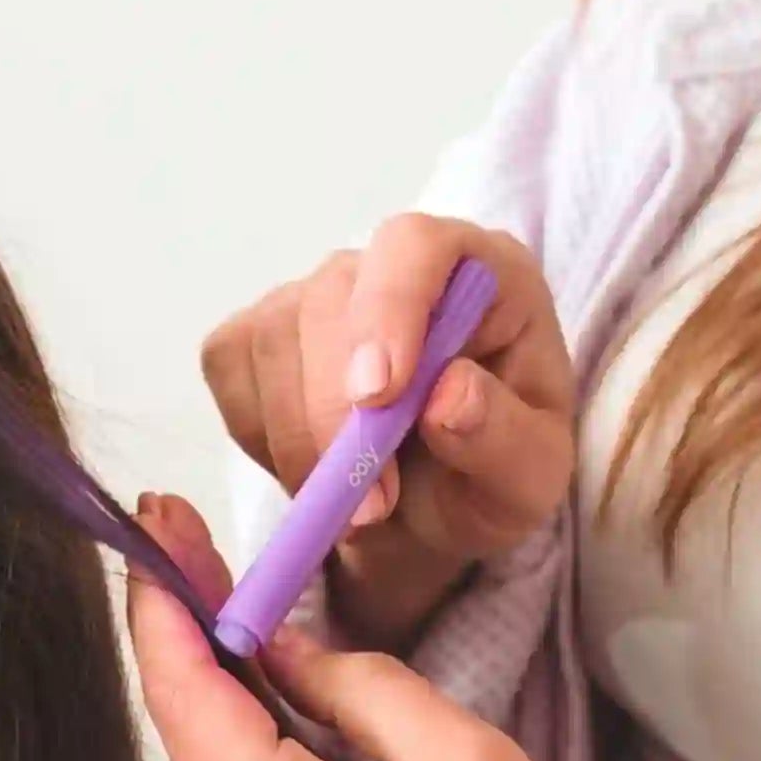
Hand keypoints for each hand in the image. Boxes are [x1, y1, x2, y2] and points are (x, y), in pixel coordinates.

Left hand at [127, 493, 760, 760]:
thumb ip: (358, 687)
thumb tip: (281, 645)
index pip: (184, 695)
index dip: (163, 601)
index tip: (155, 524)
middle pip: (186, 735)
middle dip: (193, 639)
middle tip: (205, 552)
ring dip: (226, 703)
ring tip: (261, 630)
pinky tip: (285, 723)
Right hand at [201, 217, 575, 647]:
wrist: (426, 514)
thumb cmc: (484, 480)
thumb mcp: (529, 481)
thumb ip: (506, 438)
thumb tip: (448, 395)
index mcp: (476, 273)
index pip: (414, 246)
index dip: (388, 310)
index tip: (377, 397)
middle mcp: (390, 268)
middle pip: (328, 301)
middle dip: (333, 415)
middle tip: (369, 507)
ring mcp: (314, 296)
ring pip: (271, 341)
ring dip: (297, 441)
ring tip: (350, 506)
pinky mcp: (257, 336)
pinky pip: (231, 372)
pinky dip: (259, 438)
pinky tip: (307, 469)